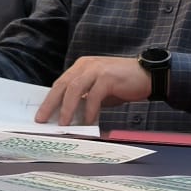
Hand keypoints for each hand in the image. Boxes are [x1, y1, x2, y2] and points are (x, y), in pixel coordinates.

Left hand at [35, 57, 152, 125]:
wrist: (148, 76)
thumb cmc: (123, 84)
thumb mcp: (100, 90)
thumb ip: (85, 98)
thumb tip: (71, 115)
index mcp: (82, 66)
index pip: (61, 83)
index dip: (50, 99)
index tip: (42, 114)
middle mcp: (86, 65)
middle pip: (63, 85)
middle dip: (51, 104)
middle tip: (43, 119)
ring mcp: (97, 70)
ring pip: (75, 89)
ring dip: (67, 108)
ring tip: (63, 124)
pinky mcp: (108, 77)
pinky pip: (94, 96)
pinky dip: (89, 111)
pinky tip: (88, 122)